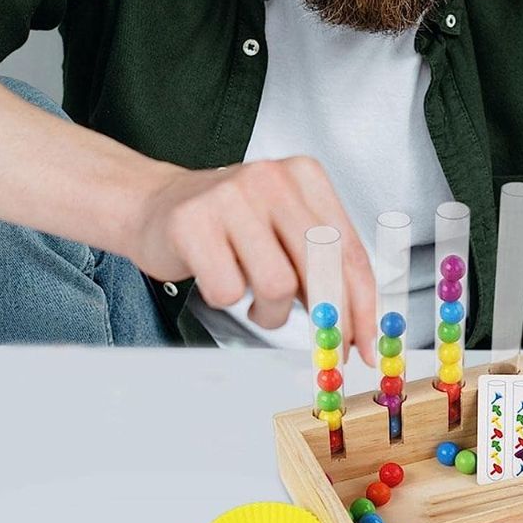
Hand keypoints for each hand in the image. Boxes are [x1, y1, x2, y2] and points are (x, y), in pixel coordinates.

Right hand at [128, 157, 375, 362]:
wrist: (155, 203)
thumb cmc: (229, 223)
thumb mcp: (285, 228)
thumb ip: (321, 263)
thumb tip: (356, 320)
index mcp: (305, 176)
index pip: (349, 249)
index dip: (363, 303)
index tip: (366, 340)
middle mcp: (273, 179)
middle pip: (321, 267)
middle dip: (329, 319)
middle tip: (326, 346)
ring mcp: (230, 197)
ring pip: (277, 284)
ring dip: (271, 312)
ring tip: (257, 302)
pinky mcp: (192, 222)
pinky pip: (228, 291)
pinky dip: (226, 300)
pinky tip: (220, 280)